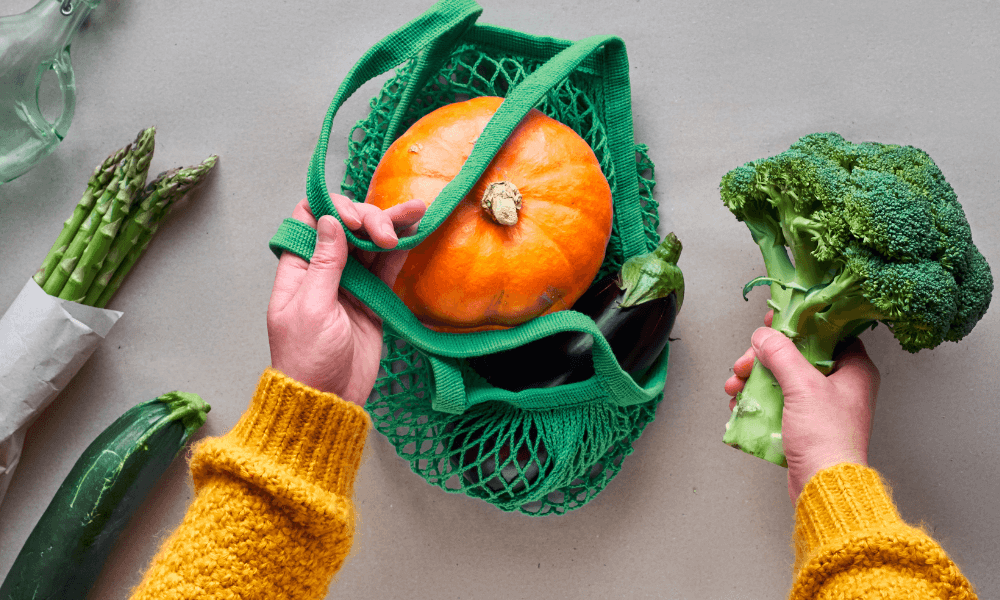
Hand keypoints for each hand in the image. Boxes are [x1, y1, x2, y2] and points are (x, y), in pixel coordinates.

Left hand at [267, 195, 425, 405]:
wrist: (327, 400)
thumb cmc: (307, 358)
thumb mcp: (312, 308)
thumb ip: (325, 263)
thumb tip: (331, 220)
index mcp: (299, 268)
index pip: (310, 219)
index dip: (333, 208)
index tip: (353, 220)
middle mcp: (324, 269)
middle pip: (347, 226)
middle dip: (369, 219)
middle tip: (386, 234)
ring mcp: (350, 283)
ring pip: (370, 243)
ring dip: (391, 225)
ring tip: (416, 211)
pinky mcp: (373, 298)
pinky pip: (387, 267)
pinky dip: (401, 249)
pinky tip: (416, 231)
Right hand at [725, 312, 880, 501]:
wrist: (824, 487)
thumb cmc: (827, 439)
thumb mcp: (802, 386)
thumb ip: (781, 354)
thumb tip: (765, 335)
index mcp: (854, 370)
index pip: (827, 332)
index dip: (799, 324)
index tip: (774, 321)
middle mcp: (841, 385)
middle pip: (797, 355)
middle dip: (764, 358)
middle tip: (745, 363)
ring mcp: (822, 406)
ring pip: (783, 378)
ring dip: (755, 379)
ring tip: (735, 386)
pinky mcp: (806, 425)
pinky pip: (778, 401)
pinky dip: (758, 400)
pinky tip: (741, 404)